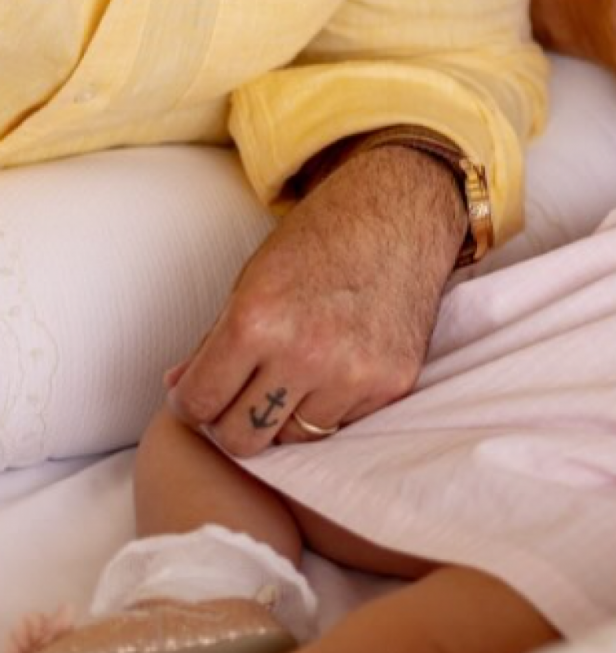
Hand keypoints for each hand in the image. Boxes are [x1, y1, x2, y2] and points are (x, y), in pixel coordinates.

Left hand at [163, 146, 463, 457]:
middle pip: (242, 439)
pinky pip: (340, 423)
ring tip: (295, 371)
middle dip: (233, 420)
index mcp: (257, 320)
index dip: (192, 402)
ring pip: (293, 437)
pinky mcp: (390, 383)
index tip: (201, 393)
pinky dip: (330, 403)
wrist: (399, 213)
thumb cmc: (318, 239)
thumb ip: (212, 341)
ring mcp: (352, 373)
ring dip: (286, 413)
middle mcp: (304, 353)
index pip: (200, 403)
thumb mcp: (252, 279)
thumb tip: (179, 390)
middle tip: (243, 392)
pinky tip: (336, 362)